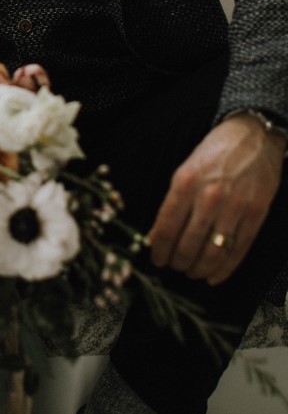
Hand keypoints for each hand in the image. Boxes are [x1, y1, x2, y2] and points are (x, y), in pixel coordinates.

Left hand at [148, 113, 284, 284]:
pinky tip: (213, 277)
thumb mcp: (185, 170)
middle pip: (188, 245)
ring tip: (191, 272)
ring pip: (213, 253)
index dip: (159, 250)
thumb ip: (172, 202)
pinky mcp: (256, 215)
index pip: (166, 227)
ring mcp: (235, 207)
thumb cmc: (215, 152)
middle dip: (178, 262)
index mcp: (186, 182)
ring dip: (198, 269)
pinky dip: (224, 270)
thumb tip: (157, 236)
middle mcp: (209, 196)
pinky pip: (238, 251)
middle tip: (174, 266)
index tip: (157, 259)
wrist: (253, 137)